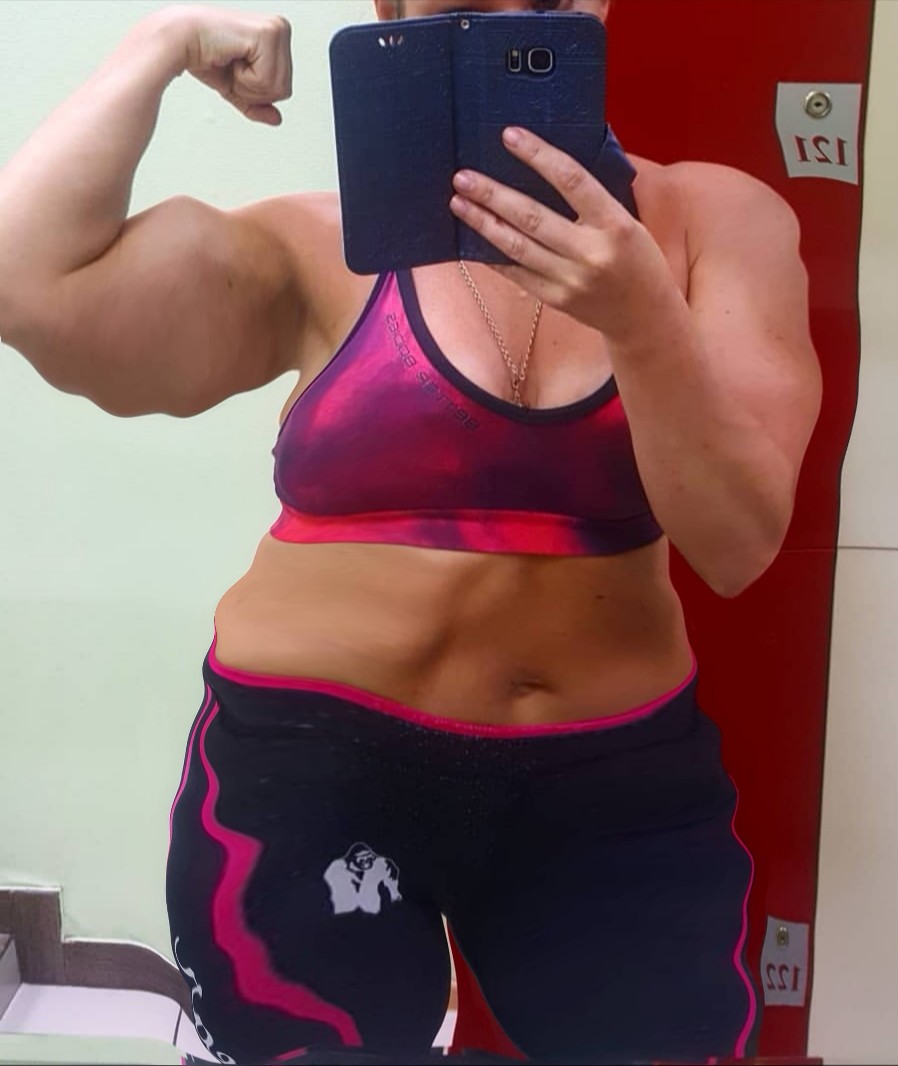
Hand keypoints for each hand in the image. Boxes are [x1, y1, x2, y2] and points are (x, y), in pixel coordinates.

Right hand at [155, 5, 292, 125]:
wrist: (181, 40)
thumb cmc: (204, 56)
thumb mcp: (237, 88)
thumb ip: (258, 104)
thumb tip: (277, 119)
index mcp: (276, 38)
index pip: (284, 90)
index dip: (256, 92)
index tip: (235, 69)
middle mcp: (281, 29)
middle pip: (284, 91)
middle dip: (253, 90)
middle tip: (233, 66)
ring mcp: (277, 30)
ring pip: (278, 88)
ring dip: (248, 84)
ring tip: (232, 61)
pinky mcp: (268, 34)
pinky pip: (268, 80)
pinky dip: (245, 78)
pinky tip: (232, 56)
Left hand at [449, 127, 678, 341]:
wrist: (644, 317)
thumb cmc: (638, 260)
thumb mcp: (629, 221)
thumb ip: (596, 196)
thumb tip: (554, 160)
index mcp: (615, 224)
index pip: (571, 180)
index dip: (538, 155)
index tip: (509, 136)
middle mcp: (590, 253)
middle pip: (533, 217)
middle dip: (493, 195)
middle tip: (463, 176)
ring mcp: (570, 280)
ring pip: (518, 247)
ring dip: (484, 223)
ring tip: (458, 202)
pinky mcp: (556, 300)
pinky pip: (517, 273)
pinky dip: (492, 256)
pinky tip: (471, 239)